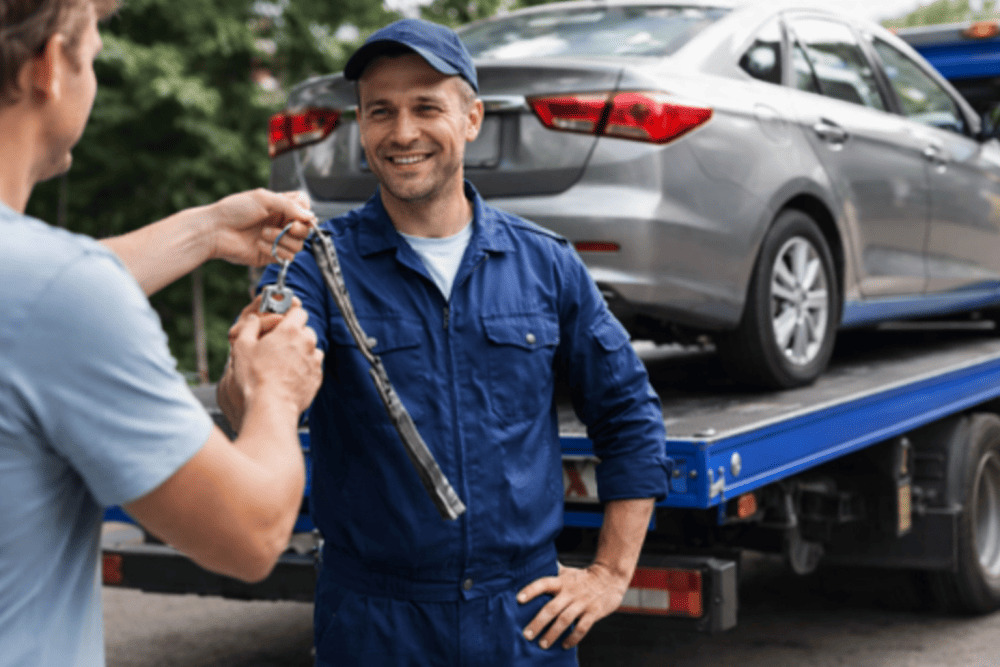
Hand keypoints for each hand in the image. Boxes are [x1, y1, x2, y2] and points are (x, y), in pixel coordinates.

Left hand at [208, 189, 316, 265]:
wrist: (215, 230)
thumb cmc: (235, 210)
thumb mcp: (263, 198)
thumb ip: (290, 205)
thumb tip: (310, 216)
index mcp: (280, 207)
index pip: (305, 210)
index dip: (305, 213)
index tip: (297, 214)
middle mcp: (281, 223)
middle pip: (306, 230)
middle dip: (298, 229)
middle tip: (287, 227)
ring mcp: (277, 240)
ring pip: (299, 245)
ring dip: (282, 239)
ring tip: (263, 234)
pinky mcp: (271, 256)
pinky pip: (287, 257)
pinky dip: (275, 250)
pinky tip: (259, 244)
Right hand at [228, 296, 322, 415]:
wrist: (271, 405)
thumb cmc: (255, 376)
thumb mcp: (242, 346)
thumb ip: (249, 326)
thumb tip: (253, 319)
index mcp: (290, 330)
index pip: (298, 311)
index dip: (290, 314)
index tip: (282, 321)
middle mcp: (307, 343)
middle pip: (306, 330)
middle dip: (294, 334)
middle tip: (278, 345)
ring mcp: (314, 361)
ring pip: (311, 348)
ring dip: (301, 351)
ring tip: (283, 363)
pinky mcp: (317, 377)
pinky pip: (313, 366)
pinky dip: (304, 367)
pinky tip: (289, 375)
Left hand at [518, 562, 628, 649]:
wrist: (610, 577)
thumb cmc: (583, 577)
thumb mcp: (567, 572)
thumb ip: (552, 573)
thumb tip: (534, 566)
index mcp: (562, 582)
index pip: (543, 583)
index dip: (531, 590)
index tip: (518, 599)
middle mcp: (570, 592)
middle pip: (551, 608)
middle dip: (538, 622)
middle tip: (527, 635)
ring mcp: (582, 603)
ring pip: (565, 620)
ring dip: (553, 633)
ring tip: (542, 644)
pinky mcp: (594, 612)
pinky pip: (582, 628)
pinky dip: (573, 638)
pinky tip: (564, 645)